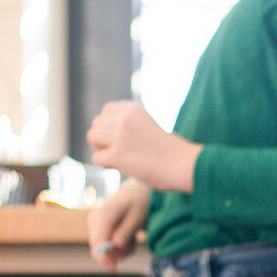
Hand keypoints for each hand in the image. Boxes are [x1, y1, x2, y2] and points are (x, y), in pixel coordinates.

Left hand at [85, 100, 199, 191]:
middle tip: (119, 153)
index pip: (106, 111)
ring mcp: (120, 135)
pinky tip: (120, 167)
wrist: (184, 165)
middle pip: (96, 124)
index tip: (122, 139)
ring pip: (93, 138)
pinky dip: (106, 165)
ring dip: (101, 150)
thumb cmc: (170, 152)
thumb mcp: (148, 127)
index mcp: (133, 109)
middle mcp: (124, 118)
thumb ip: (129, 125)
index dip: (109, 127)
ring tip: (118, 160)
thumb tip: (103, 136)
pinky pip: (97, 158)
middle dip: (103, 139)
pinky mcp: (118, 154)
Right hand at [87, 180, 150, 268]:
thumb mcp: (138, 216)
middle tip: (133, 244)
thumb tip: (115, 245)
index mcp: (104, 214)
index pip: (98, 240)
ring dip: (120, 251)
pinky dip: (118, 247)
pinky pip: (105, 247)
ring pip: (102, 250)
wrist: (136, 192)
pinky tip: (127, 238)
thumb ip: (126, 231)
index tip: (113, 269)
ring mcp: (94, 223)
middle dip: (117, 253)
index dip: (104, 258)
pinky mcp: (96, 228)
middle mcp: (95, 219)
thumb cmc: (140, 203)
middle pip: (98, 248)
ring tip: (132, 239)